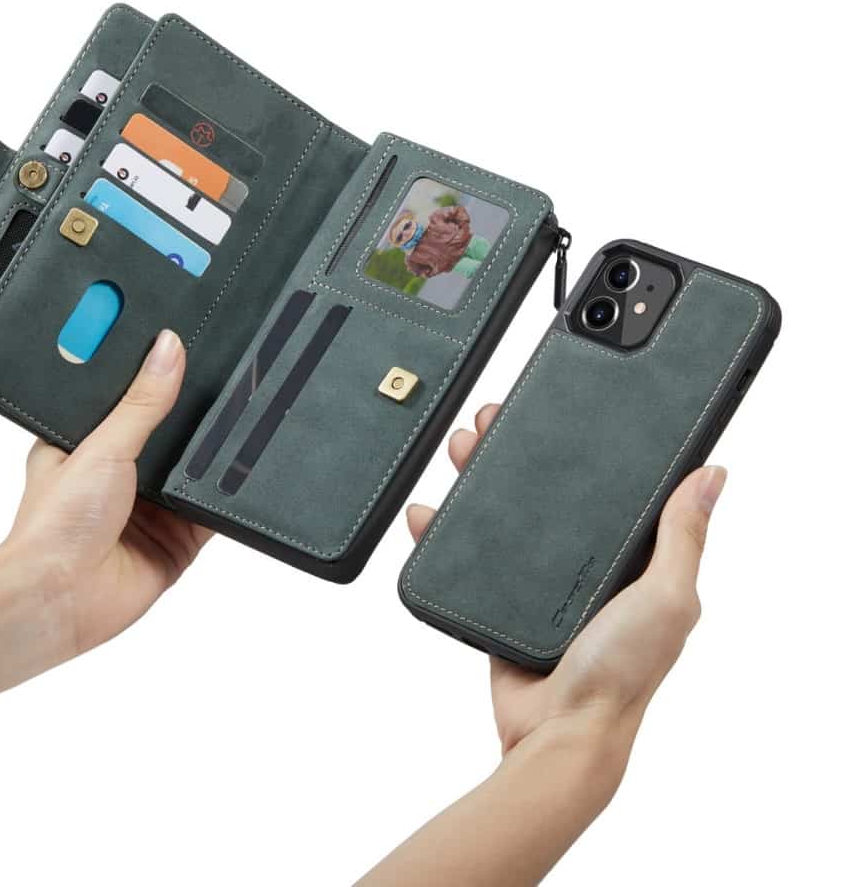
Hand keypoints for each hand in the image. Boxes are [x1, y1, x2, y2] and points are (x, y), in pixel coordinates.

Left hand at [2, 329, 212, 656]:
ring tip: (241, 422)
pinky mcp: (177, 542)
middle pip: (170, 435)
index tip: (183, 343)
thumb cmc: (54, 526)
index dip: (154, 376)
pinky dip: (226, 500)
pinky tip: (242, 476)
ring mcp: (151, 510)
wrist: (60, 599)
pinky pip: (213, 514)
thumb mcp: (102, 446)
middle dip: (194, 419)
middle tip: (228, 380)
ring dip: (211, 459)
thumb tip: (168, 349)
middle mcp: (121, 476)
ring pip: (195, 473)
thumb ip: (142, 401)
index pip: (130, 398)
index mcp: (88, 444)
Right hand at [407, 403, 726, 757]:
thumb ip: (683, 537)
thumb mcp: (667, 598)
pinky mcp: (499, 602)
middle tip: (491, 418)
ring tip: (461, 447)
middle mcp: (582, 564)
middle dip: (514, 448)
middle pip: (542, 489)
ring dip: (476, 477)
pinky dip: (443, 532)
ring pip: (500, 514)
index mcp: (627, 557)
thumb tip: (712, 474)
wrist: (558, 731)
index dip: (580, 444)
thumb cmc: (623, 673)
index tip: (555, 408)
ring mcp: (538, 582)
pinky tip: (428, 512)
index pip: (602, 484)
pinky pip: (466, 558)